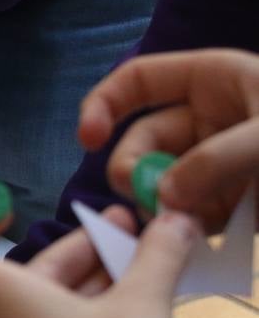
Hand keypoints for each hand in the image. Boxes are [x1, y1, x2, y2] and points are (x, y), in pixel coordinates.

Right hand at [80, 49, 258, 228]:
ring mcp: (214, 161)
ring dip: (159, 204)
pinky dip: (185, 228)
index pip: (137, 80)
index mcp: (210, 81)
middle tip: (147, 198)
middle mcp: (205, 119)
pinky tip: (196, 237)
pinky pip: (188, 214)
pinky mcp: (228, 200)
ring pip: (158, 181)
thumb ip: (216, 160)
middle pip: (141, 140)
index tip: (89, 141)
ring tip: (184, 224)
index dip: (103, 104)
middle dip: (135, 170)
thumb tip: (164, 195)